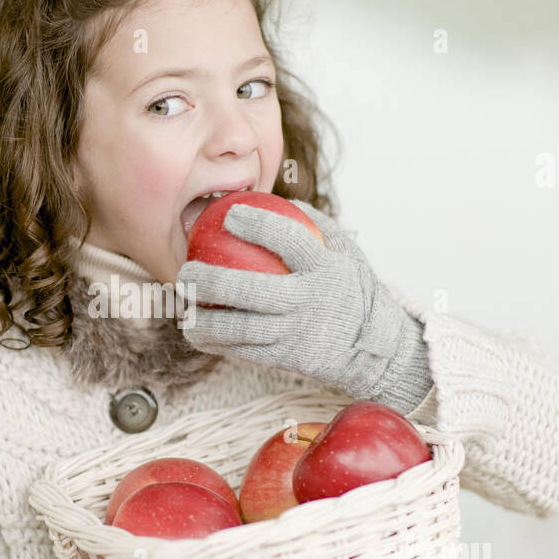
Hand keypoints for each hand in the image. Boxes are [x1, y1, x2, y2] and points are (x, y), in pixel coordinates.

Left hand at [177, 198, 433, 415]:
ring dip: (203, 318)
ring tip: (183, 305)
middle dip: (211, 280)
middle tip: (187, 271)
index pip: (288, 240)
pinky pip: (242, 350)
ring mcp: (296, 333)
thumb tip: (276, 199)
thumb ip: (316, 225)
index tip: (229, 215)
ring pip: (239, 328)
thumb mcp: (348, 253)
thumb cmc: (353, 291)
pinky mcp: (286, 358)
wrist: (375, 349)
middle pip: (251, 291)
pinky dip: (215, 341)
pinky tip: (196, 330)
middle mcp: (310, 301)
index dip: (257, 225)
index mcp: (326, 268)